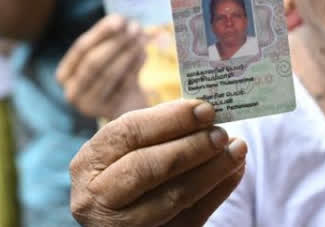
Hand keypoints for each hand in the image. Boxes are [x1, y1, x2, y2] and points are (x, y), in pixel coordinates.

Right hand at [57, 14, 148, 119]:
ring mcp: (89, 106)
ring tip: (141, 38)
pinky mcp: (108, 112)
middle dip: (115, 42)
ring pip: (109, 74)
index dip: (100, 33)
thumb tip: (120, 20)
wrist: (126, 106)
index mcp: (64, 74)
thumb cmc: (113, 72)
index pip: (81, 48)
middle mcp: (72, 92)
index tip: (119, 19)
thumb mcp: (107, 53)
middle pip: (93, 62)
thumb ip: (110, 35)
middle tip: (134, 28)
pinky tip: (144, 53)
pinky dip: (135, 66)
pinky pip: (123, 85)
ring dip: (127, 52)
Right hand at [69, 100, 247, 226]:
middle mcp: (98, 198)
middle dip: (191, 147)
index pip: (128, 134)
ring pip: (172, 197)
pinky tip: (234, 173)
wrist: (117, 221)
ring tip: (237, 150)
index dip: (169, 119)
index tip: (204, 108)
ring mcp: (123, 226)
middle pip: (147, 167)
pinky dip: (216, 193)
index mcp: (88, 165)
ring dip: (211, 170)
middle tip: (222, 133)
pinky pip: (191, 219)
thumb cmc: (121, 176)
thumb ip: (154, 131)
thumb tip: (200, 110)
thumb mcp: (121, 152)